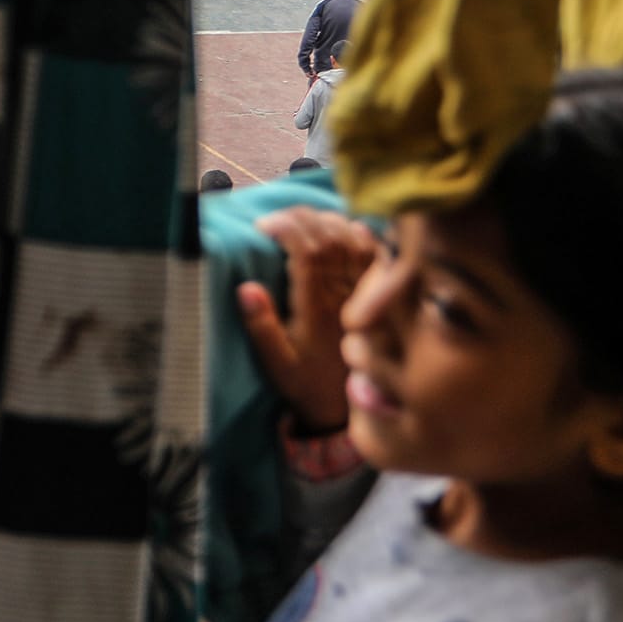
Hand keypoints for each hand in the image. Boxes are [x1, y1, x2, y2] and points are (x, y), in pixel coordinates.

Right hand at [238, 207, 377, 431]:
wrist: (347, 406)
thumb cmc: (306, 381)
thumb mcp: (276, 362)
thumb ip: (261, 326)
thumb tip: (246, 287)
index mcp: (316, 308)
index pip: (307, 252)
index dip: (286, 229)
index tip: (263, 225)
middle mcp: (344, 295)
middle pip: (330, 238)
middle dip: (303, 217)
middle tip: (280, 215)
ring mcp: (364, 293)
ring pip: (353, 241)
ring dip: (329, 221)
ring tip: (306, 218)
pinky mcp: (376, 296)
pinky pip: (376, 255)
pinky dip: (362, 234)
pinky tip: (347, 226)